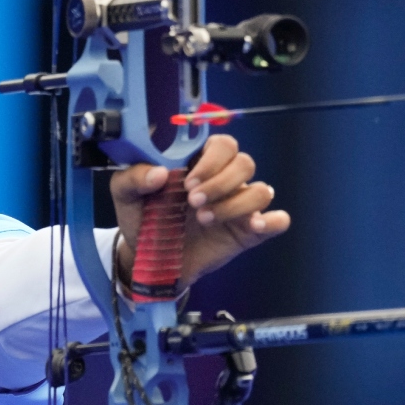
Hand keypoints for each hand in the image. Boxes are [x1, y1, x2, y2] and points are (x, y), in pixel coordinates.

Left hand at [110, 134, 289, 289]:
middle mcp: (224, 181)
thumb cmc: (143, 220)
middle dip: (220, 182)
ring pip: (261, 190)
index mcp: (199, 164)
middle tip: (193, 202)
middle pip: (244, 162)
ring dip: (235, 204)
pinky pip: (278, 219)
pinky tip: (254, 227)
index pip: (222, 144)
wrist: (149, 260)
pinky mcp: (249, 232)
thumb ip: (133, 177)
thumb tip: (158, 173)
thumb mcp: (125, 196)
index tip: (188, 182)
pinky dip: (273, 220)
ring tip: (205, 219)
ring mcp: (239, 206)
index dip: (211, 159)